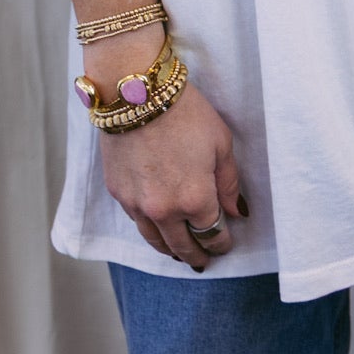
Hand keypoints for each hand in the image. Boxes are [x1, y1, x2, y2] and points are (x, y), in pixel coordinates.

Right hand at [97, 80, 247, 271]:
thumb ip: (229, 183)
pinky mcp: (117, 192)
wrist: (137, 93)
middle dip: (196, 255)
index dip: (221, 243)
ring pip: (155, 241)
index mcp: (195, 199)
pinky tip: (156, 226)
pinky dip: (149, 228)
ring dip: (170, 250)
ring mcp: (137, 204)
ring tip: (179, 254)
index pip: (212, 234)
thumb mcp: (220, 143)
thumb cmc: (185, 113)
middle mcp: (164, 210)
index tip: (226, 243)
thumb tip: (236, 212)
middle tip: (203, 261)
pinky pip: (136, 221)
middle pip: (182, 246)